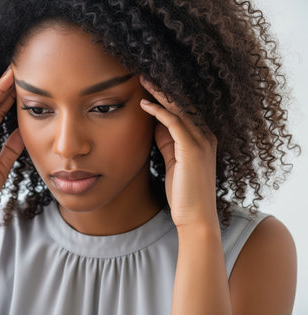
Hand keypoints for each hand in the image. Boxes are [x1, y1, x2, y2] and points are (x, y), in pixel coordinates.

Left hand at [139, 76, 217, 228]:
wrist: (195, 217)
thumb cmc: (182, 192)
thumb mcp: (172, 161)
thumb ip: (167, 142)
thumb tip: (155, 123)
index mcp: (202, 138)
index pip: (184, 109)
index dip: (166, 96)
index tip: (147, 85)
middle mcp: (205, 136)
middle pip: (183, 103)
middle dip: (163, 88)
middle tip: (144, 75)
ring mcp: (201, 142)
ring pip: (179, 108)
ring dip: (159, 93)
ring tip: (142, 80)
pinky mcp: (192, 150)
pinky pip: (174, 122)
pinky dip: (158, 111)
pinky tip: (144, 104)